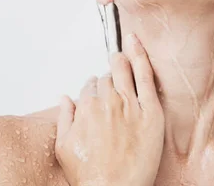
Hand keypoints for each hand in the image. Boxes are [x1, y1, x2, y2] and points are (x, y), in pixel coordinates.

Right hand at [54, 33, 164, 185]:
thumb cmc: (90, 176)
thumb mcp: (64, 148)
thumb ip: (63, 118)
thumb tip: (65, 98)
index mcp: (86, 109)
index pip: (89, 86)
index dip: (93, 89)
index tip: (97, 92)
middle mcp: (107, 102)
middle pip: (106, 78)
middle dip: (107, 78)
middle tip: (111, 81)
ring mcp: (130, 104)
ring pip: (123, 70)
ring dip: (120, 61)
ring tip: (120, 58)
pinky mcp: (150, 110)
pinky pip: (146, 75)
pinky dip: (140, 55)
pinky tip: (135, 42)